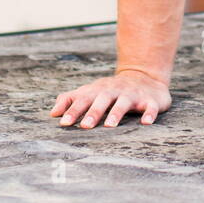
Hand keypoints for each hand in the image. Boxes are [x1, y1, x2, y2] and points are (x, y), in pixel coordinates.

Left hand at [50, 69, 171, 127]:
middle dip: (93, 112)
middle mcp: (115, 91)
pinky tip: (146, 122)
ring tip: (109, 126)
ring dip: (116, 113)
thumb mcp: (90, 92)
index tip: (64, 123)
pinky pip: (150, 106)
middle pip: (103, 100)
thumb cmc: (111, 90)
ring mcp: (133, 95)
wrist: (145, 76)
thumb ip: (71, 100)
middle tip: (85, 126)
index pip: (84, 99)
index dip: (73, 110)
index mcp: (99, 90)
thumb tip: (52, 113)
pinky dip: (149, 113)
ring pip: (124, 103)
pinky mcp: (150, 100)